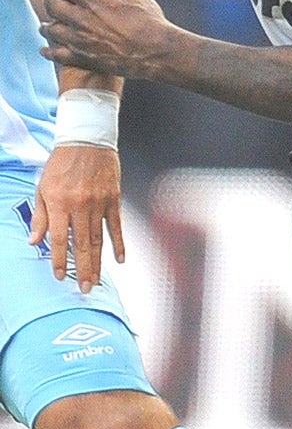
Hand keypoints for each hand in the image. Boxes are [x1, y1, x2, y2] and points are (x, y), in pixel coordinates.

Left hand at [29, 144, 124, 292]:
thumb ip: (40, 216)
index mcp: (60, 203)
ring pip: (99, 239)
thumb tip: (34, 241)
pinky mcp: (113, 198)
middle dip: (82, 269)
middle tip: (84, 290)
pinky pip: (116, 225)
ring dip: (98, 262)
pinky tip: (120, 259)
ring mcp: (99, 202)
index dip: (59, 260)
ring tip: (96, 281)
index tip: (60, 277)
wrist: (87, 138)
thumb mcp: (42, 187)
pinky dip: (119, 242)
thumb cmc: (61, 162)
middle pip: (82, 244)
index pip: (58, 239)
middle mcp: (80, 205)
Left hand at [41, 0, 167, 77]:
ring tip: (48, 25)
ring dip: (47, 25)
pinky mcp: (82, 59)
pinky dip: (48, 51)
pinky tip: (46, 49)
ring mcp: (79, 40)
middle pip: (51, 6)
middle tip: (54, 2)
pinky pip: (56, 55)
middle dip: (51, 1)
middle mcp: (79, 18)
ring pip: (50, 30)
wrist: (154, 50)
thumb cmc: (146, 17)